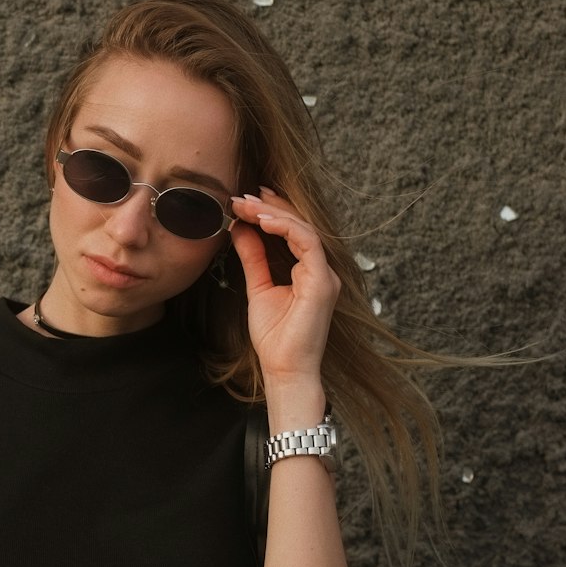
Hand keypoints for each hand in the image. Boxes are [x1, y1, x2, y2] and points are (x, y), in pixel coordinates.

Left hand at [229, 189, 340, 391]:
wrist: (284, 369)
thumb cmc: (275, 337)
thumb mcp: (258, 287)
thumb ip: (253, 257)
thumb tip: (240, 228)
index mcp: (309, 271)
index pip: (293, 230)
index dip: (272, 211)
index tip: (244, 200)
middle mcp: (321, 270)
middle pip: (300, 225)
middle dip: (270, 206)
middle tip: (242, 196)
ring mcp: (325, 275)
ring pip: (304, 229)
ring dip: (274, 213)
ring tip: (247, 205)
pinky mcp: (323, 283)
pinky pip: (307, 243)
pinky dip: (285, 228)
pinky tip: (262, 221)